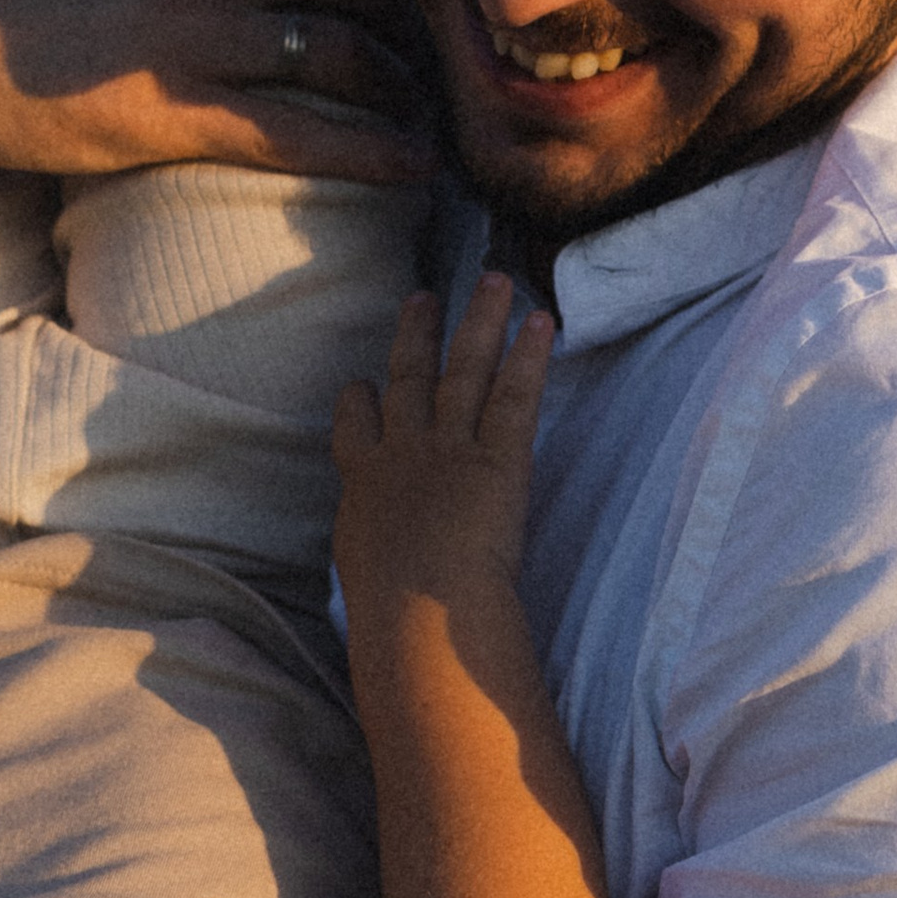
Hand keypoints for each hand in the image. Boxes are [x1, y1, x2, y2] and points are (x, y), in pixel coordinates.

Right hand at [0, 0, 435, 219]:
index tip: (439, 5)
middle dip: (429, 25)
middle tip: (466, 72)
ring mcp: (200, 27)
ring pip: (354, 51)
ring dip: (414, 92)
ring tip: (447, 124)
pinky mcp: (176, 107)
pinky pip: (305, 128)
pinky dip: (375, 148)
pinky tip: (417, 168)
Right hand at [331, 275, 553, 639]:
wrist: (416, 610)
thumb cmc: (388, 617)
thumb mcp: (363, 584)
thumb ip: (375, 565)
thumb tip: (380, 598)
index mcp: (364, 488)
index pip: (355, 428)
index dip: (359, 401)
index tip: (362, 381)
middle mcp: (402, 454)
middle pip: (407, 379)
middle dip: (415, 335)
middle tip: (422, 297)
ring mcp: (448, 449)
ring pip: (462, 370)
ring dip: (478, 321)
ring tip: (493, 280)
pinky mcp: (497, 458)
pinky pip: (514, 395)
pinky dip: (529, 356)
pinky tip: (541, 321)